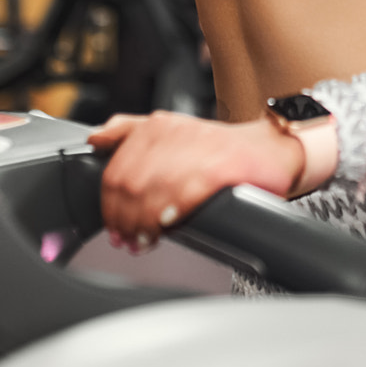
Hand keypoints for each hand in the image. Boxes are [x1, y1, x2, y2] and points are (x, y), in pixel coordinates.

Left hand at [87, 111, 302, 250]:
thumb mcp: (171, 130)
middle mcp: (171, 133)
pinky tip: (163, 227)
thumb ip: (129, 131)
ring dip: (140, 224)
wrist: (270, 149)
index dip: (108, 204)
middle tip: (125, 239)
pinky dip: (167, 215)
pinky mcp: (217, 168)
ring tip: (142, 241)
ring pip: (149, 193)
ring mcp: (194, 150)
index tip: (113, 225)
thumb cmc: (220, 148)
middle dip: (121, 218)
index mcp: (156, 126)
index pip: (115, 169)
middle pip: (127, 185)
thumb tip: (95, 140)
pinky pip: (181, 195)